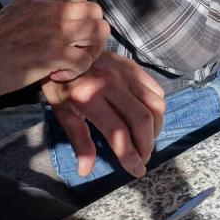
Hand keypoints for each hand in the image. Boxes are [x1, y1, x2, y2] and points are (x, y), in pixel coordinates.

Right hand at [0, 0, 108, 107]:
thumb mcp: (15, 12)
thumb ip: (40, 11)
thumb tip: (61, 17)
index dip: (82, 18)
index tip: (73, 34)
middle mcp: (50, 9)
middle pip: (95, 13)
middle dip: (92, 34)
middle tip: (78, 50)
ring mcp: (54, 30)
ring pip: (98, 34)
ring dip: (89, 51)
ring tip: (70, 63)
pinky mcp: (54, 54)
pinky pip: (84, 61)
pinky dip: (75, 72)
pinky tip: (57, 75)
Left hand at [42, 53, 165, 177]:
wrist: (66, 49)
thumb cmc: (61, 85)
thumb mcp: (63, 113)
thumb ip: (79, 140)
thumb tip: (86, 170)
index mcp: (88, 97)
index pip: (118, 132)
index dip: (130, 155)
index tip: (137, 170)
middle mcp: (110, 83)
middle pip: (141, 120)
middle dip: (146, 145)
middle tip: (143, 158)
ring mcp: (125, 73)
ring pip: (154, 105)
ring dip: (156, 128)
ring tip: (147, 141)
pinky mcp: (133, 67)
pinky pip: (156, 90)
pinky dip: (158, 109)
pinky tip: (149, 120)